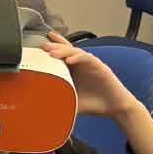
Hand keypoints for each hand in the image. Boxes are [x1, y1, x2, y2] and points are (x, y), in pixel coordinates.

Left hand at [43, 32, 152, 153]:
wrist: (114, 108)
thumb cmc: (93, 103)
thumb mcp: (71, 102)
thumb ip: (58, 102)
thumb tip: (40, 109)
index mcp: (74, 69)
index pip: (61, 55)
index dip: (51, 48)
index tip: (38, 44)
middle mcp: (82, 64)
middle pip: (66, 50)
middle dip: (54, 47)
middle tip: (43, 46)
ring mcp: (91, 64)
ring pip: (76, 52)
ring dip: (64, 51)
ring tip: (52, 53)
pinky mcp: (101, 67)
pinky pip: (88, 60)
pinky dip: (78, 58)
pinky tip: (70, 60)